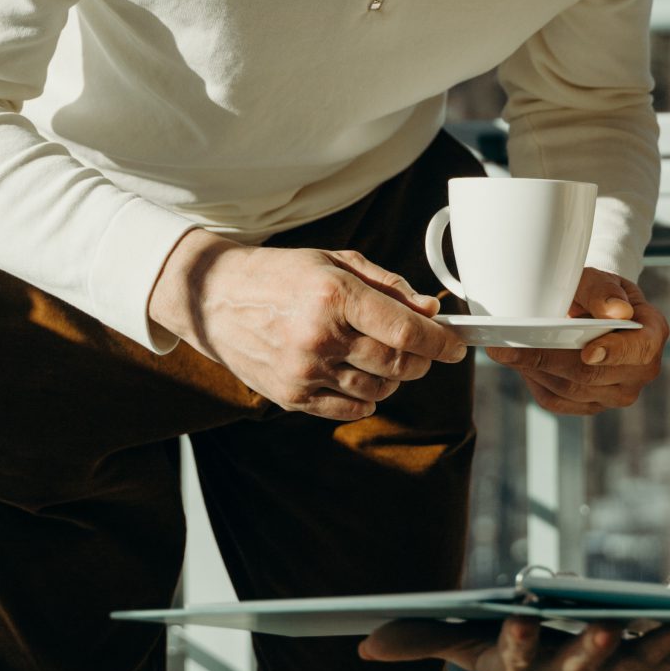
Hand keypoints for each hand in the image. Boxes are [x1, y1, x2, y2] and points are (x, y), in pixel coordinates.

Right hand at [147, 232, 466, 421]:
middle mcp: (319, 336)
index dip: (439, 342)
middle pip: (397, 364)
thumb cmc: (281, 274)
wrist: (214, 298)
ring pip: (378, 390)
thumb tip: (432, 311)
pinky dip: (366, 397)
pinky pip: (350, 408)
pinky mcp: (291, 396)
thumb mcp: (335, 262)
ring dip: (393, 378)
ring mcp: (304, 371)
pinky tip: (356, 374)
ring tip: (380, 356)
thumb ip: (389, 286)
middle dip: (420, 359)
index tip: (455, 346)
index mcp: (333, 295)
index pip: (404, 330)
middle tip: (420, 349)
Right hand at [362, 617, 669, 670]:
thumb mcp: (468, 650)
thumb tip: (360, 642)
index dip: (520, 645)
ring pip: (642, 665)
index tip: (521, 620)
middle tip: (609, 630)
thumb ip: (421, 641)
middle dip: (596, 651)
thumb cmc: (517, 662)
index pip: (516, 662)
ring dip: (668, 647)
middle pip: (584, 669)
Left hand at [487, 268, 669, 415]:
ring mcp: (616, 394)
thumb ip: (604, 291)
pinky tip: (517, 362)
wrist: (592, 312)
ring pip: (570, 390)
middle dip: (548, 359)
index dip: (614, 353)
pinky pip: (557, 401)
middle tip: (507, 346)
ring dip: (534, 370)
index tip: (588, 352)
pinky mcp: (589, 406)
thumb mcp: (599, 280)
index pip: (639, 349)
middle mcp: (640, 372)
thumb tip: (617, 311)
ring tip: (502, 349)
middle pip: (593, 375)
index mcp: (651, 335)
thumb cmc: (597, 293)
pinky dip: (533, 380)